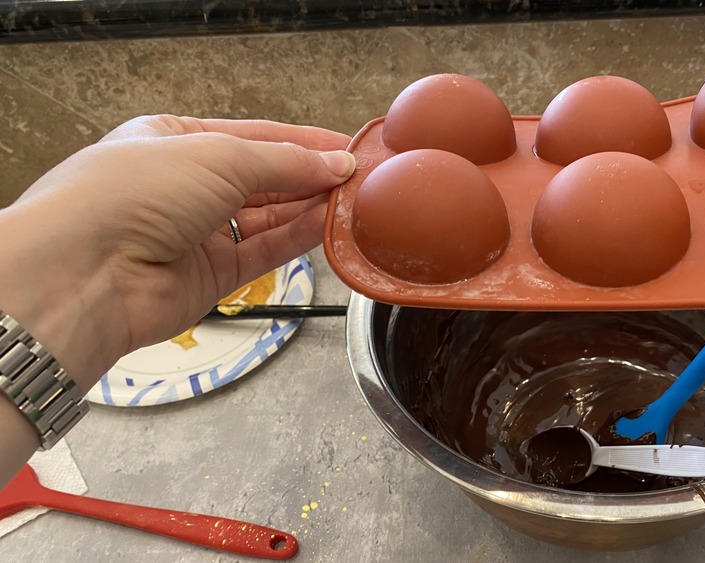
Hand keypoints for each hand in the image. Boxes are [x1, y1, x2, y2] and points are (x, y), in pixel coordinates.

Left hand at [0, 115, 355, 389]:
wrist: (87, 270)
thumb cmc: (132, 194)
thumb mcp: (219, 156)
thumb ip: (285, 163)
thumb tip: (336, 164)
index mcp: (175, 139)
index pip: (254, 136)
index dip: (303, 141)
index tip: (347, 147)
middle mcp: (185, 186)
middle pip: (264, 179)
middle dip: (311, 177)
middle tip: (360, 178)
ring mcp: (197, 233)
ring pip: (268, 218)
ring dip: (310, 208)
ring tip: (353, 202)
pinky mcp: (210, 276)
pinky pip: (263, 252)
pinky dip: (297, 240)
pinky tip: (328, 226)